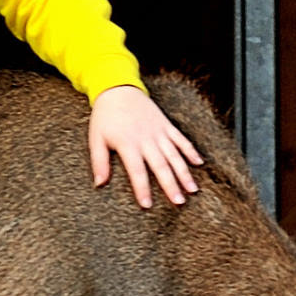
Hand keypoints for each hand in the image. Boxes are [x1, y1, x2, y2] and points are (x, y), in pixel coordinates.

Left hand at [87, 83, 203, 208]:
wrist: (118, 89)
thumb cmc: (105, 117)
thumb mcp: (96, 139)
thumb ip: (99, 162)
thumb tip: (99, 184)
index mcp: (128, 144)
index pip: (136, 171)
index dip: (142, 188)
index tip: (147, 205)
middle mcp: (146, 139)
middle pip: (161, 165)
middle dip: (170, 185)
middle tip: (179, 202)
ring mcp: (159, 132)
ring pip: (175, 155)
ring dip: (184, 173)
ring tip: (192, 189)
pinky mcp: (166, 125)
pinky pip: (181, 139)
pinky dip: (191, 150)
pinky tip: (199, 163)